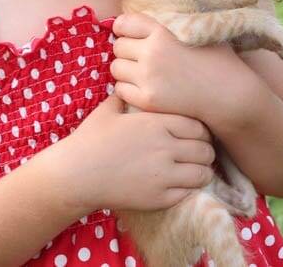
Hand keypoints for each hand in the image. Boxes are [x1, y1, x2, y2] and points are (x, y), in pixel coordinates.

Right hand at [53, 93, 215, 212]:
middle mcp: (164, 148)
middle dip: (205, 151)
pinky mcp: (159, 198)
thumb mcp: (108, 110)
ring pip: (202, 173)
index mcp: (156, 124)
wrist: (76, 174)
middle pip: (205, 150)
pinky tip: (181, 184)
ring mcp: (163, 175)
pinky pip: (188, 193)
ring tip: (196, 170)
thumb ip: (125, 97)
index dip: (202, 131)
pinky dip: (189, 189)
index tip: (197, 135)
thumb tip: (129, 85)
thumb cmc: (90, 139)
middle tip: (199, 153)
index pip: (198, 126)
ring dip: (202, 171)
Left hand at [109, 12, 254, 122]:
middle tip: (139, 57)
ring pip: (116, 68)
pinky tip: (143, 88)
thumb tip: (151, 16)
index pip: (125, 23)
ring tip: (140, 73)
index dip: (123, 27)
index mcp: (163, 32)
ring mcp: (148, 77)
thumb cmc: (219, 61)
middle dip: (126, 50)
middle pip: (118, 46)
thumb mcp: (199, 30)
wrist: (230, 96)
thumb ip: (172, 23)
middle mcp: (152, 52)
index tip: (127, 33)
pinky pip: (120, 90)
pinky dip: (128, 89)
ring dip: (125, 70)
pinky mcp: (147, 100)